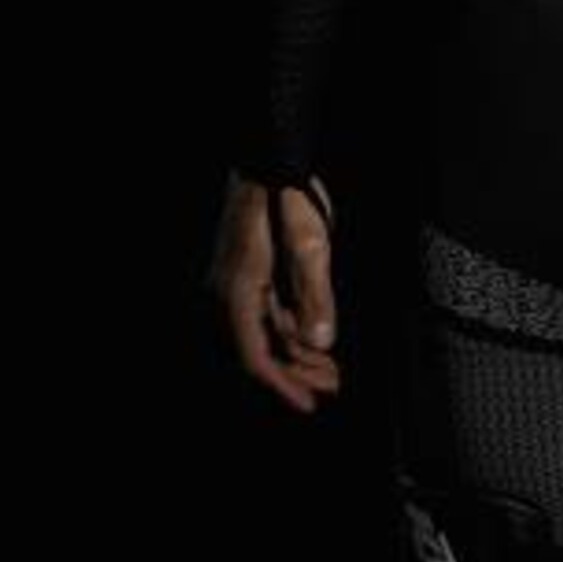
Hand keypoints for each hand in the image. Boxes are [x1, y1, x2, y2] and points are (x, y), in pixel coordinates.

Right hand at [206, 169, 343, 413]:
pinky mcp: (247, 274)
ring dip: (297, 352)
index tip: (309, 404)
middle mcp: (229, 294)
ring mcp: (236, 284)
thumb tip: (322, 343)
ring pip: (266, 333)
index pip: (256, 357)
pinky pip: (267, 313)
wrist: (267, 157)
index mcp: (237, 293)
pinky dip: (291, 328)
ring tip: (331, 368)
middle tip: (333, 385)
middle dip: (298, 371)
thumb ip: (316, 295)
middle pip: (262, 350)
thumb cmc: (285, 196)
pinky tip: (315, 337)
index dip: (283, 385)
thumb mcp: (310, 245)